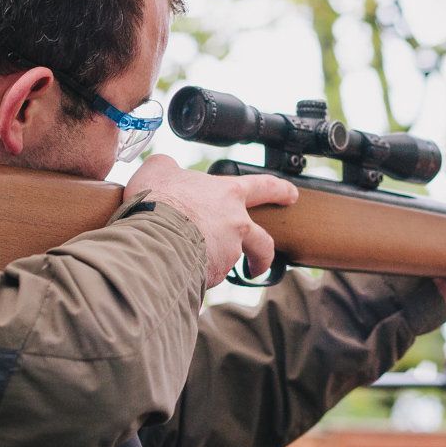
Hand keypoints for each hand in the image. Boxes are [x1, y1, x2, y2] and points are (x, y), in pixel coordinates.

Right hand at [125, 155, 298, 286]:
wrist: (152, 236)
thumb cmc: (157, 199)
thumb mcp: (159, 169)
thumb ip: (168, 168)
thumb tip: (166, 170)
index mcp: (228, 194)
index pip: (263, 187)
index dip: (280, 190)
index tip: (292, 195)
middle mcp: (236, 224)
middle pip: (262, 242)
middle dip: (263, 254)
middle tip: (258, 265)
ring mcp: (228, 252)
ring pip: (228, 263)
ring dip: (216, 267)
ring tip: (192, 268)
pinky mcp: (215, 275)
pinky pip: (206, 278)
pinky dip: (195, 278)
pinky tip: (176, 274)